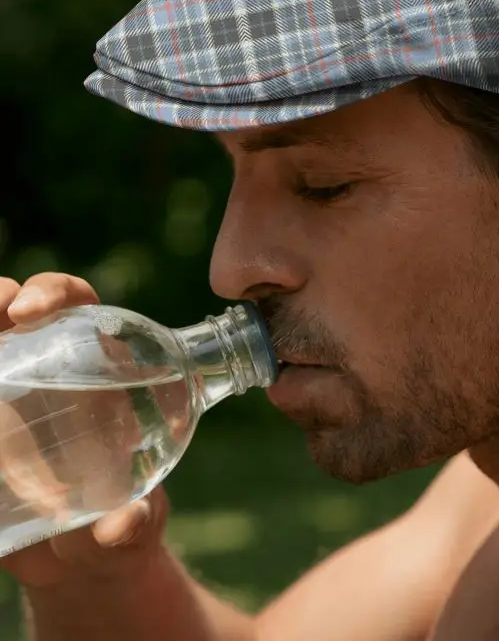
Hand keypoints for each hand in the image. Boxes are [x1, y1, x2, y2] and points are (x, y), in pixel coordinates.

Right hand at [0, 273, 169, 587]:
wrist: (79, 564)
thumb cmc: (116, 532)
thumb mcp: (128, 531)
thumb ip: (130, 528)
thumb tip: (124, 524)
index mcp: (99, 372)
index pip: (79, 305)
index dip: (54, 292)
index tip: (28, 311)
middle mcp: (50, 373)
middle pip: (16, 310)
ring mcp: (11, 394)